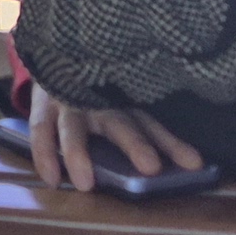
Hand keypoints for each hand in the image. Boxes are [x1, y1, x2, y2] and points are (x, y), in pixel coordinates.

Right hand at [20, 81, 207, 192]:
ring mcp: (69, 101)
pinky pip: (41, 130)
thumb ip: (144, 128)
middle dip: (135, 144)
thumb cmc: (97, 88)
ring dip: (79, 154)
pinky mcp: (44, 105)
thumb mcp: (122, 101)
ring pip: (73, 129)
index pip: (151, 123)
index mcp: (125, 101)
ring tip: (86, 184)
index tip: (193, 163)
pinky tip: (52, 180)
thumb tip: (188, 163)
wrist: (58, 50)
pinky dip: (44, 154)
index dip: (171, 143)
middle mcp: (100, 100)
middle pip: (120, 123)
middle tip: (151, 167)